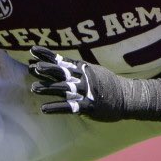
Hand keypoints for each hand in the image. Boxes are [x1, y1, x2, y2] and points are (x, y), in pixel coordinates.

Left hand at [27, 46, 160, 121]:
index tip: (32, 51)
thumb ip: (77, 68)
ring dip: (48, 88)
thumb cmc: (108, 84)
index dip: (46, 55)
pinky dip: (56, 107)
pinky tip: (44, 109)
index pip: (61, 60)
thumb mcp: (94, 71)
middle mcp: (83, 78)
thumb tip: (60, 64)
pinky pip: (70, 106)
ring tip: (33, 88)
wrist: (128, 97)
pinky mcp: (88, 105)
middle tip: (33, 68)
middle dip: (46, 70)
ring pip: (63, 89)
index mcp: (83, 68)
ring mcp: (86, 92)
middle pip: (61, 72)